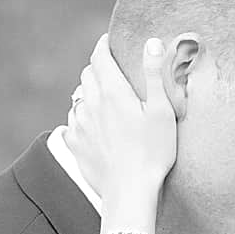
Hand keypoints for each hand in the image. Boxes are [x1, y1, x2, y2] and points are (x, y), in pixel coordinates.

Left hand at [67, 36, 178, 208]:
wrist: (130, 192)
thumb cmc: (152, 152)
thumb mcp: (161, 111)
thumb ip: (154, 74)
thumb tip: (151, 42)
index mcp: (112, 92)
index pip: (100, 56)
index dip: (104, 45)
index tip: (109, 41)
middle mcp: (90, 104)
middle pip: (87, 74)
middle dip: (98, 66)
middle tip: (112, 69)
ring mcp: (80, 124)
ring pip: (78, 97)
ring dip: (89, 91)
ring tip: (104, 98)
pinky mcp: (75, 144)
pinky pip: (72, 121)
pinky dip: (81, 116)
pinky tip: (92, 124)